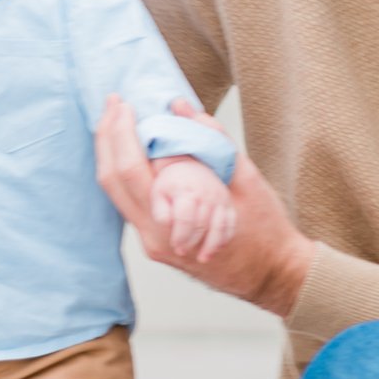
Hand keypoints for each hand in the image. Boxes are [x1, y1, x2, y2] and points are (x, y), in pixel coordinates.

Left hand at [97, 96, 312, 314]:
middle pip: (112, 180)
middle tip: (113, 103)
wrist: (272, 275)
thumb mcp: (245, 179)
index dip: (121, 132)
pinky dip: (123, 172)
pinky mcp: (155, 243)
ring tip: (115, 120)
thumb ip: (213, 140)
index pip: (130, 170)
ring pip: (115, 194)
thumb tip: (181, 106)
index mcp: (172, 222)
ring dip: (110, 153)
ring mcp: (152, 243)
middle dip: (106, 136)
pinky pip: (130, 203)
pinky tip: (128, 150)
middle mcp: (153, 236)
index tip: (125, 104)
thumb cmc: (265, 231)